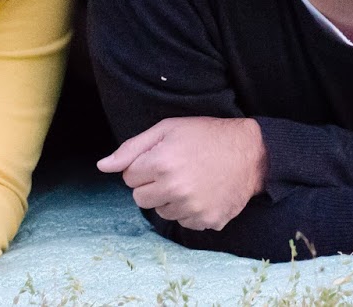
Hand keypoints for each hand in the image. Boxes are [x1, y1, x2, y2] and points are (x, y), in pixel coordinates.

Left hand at [97, 116, 266, 230]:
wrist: (250, 152)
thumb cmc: (205, 135)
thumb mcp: (167, 129)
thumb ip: (131, 148)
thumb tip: (103, 166)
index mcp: (161, 163)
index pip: (128, 177)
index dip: (143, 165)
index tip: (162, 157)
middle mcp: (175, 188)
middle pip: (140, 199)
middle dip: (151, 185)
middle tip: (174, 169)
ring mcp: (191, 208)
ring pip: (160, 212)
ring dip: (168, 199)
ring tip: (190, 179)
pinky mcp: (206, 222)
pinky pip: (182, 222)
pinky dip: (188, 210)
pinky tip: (202, 193)